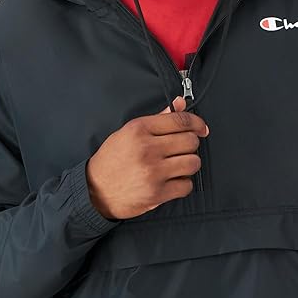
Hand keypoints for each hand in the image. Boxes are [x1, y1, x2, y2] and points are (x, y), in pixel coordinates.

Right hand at [85, 95, 209, 219]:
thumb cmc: (112, 161)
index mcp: (139, 129)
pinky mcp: (157, 193)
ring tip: (177, 166)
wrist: (95, 191)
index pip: (180, 120)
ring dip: (189, 164)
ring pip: (192, 163)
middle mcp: (147, 149)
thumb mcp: (128, 133)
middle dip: (191, 145)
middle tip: (182, 150)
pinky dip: (183, 184)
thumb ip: (157, 119)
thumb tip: (180, 104)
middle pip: (191, 141)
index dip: (197, 123)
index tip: (202, 128)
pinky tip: (173, 181)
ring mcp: (153, 172)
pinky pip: (186, 186)